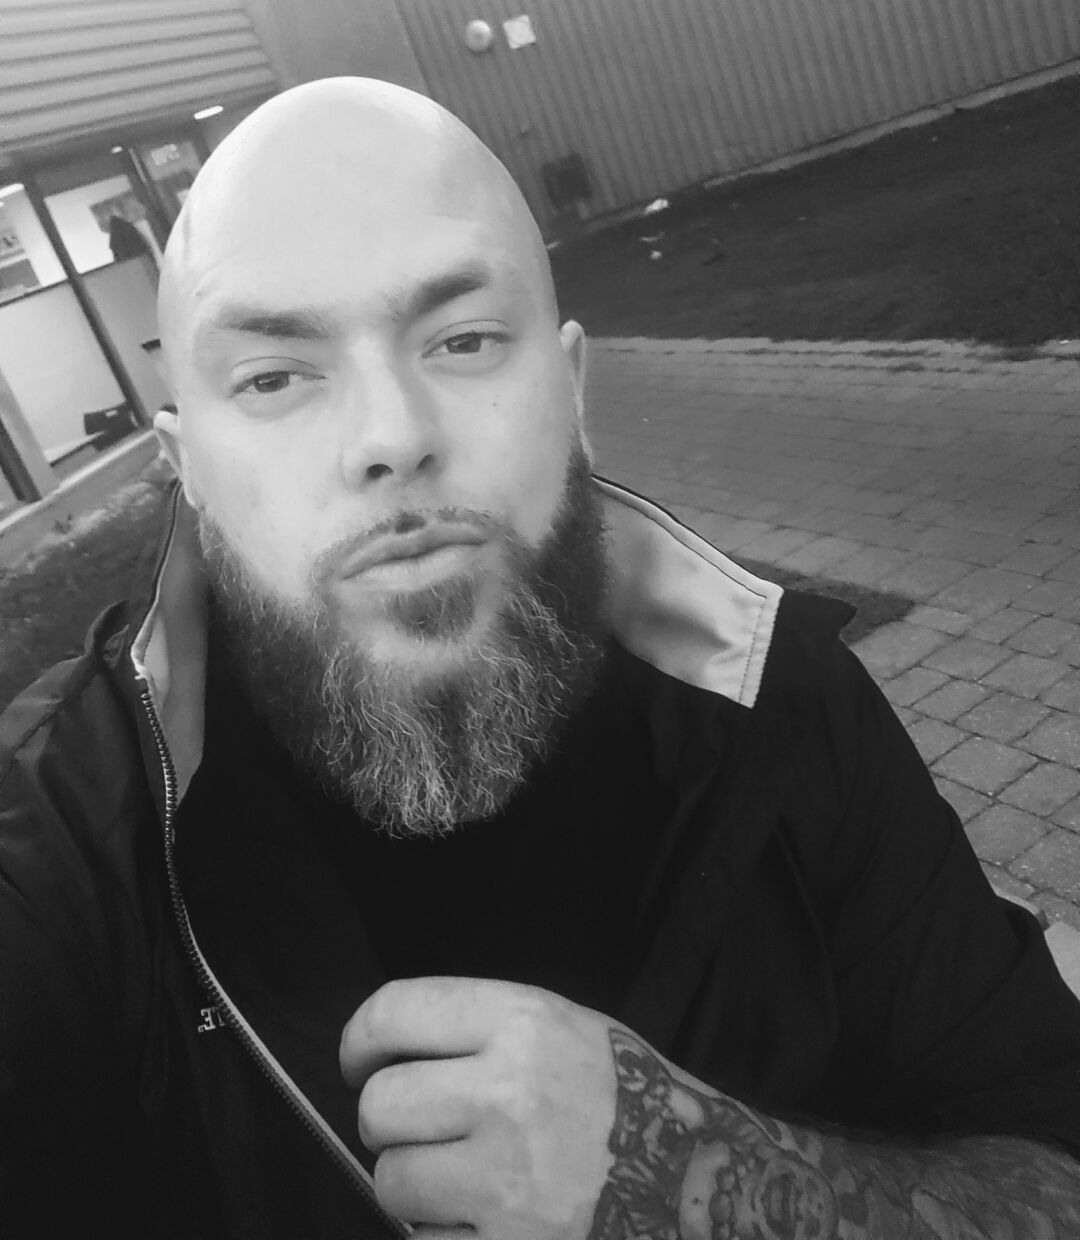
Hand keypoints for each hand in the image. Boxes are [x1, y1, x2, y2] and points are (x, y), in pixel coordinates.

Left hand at [339, 977, 618, 1239]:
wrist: (707, 1181)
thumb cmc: (629, 1098)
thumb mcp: (567, 1026)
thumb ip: (483, 1027)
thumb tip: (390, 1048)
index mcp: (524, 1021)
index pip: (394, 1012)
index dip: (359, 1041)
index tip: (358, 1062)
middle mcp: (509, 1092)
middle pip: (380, 1104)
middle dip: (387, 1121)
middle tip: (418, 1130)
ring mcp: (508, 1180)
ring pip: (391, 1180)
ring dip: (412, 1185)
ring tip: (459, 1180)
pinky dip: (442, 1236)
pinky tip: (485, 1220)